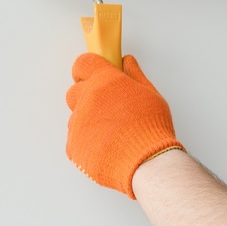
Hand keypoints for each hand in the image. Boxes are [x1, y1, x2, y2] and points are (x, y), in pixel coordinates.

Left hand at [65, 53, 182, 197]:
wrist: (146, 163)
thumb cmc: (152, 129)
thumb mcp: (151, 95)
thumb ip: (135, 75)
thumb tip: (127, 61)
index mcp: (105, 81)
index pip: (84, 63)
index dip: (89, 69)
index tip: (95, 75)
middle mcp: (86, 99)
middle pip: (75, 91)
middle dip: (87, 96)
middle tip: (107, 108)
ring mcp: (77, 124)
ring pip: (77, 118)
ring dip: (90, 122)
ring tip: (113, 134)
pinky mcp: (74, 146)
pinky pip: (76, 140)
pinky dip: (88, 143)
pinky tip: (108, 148)